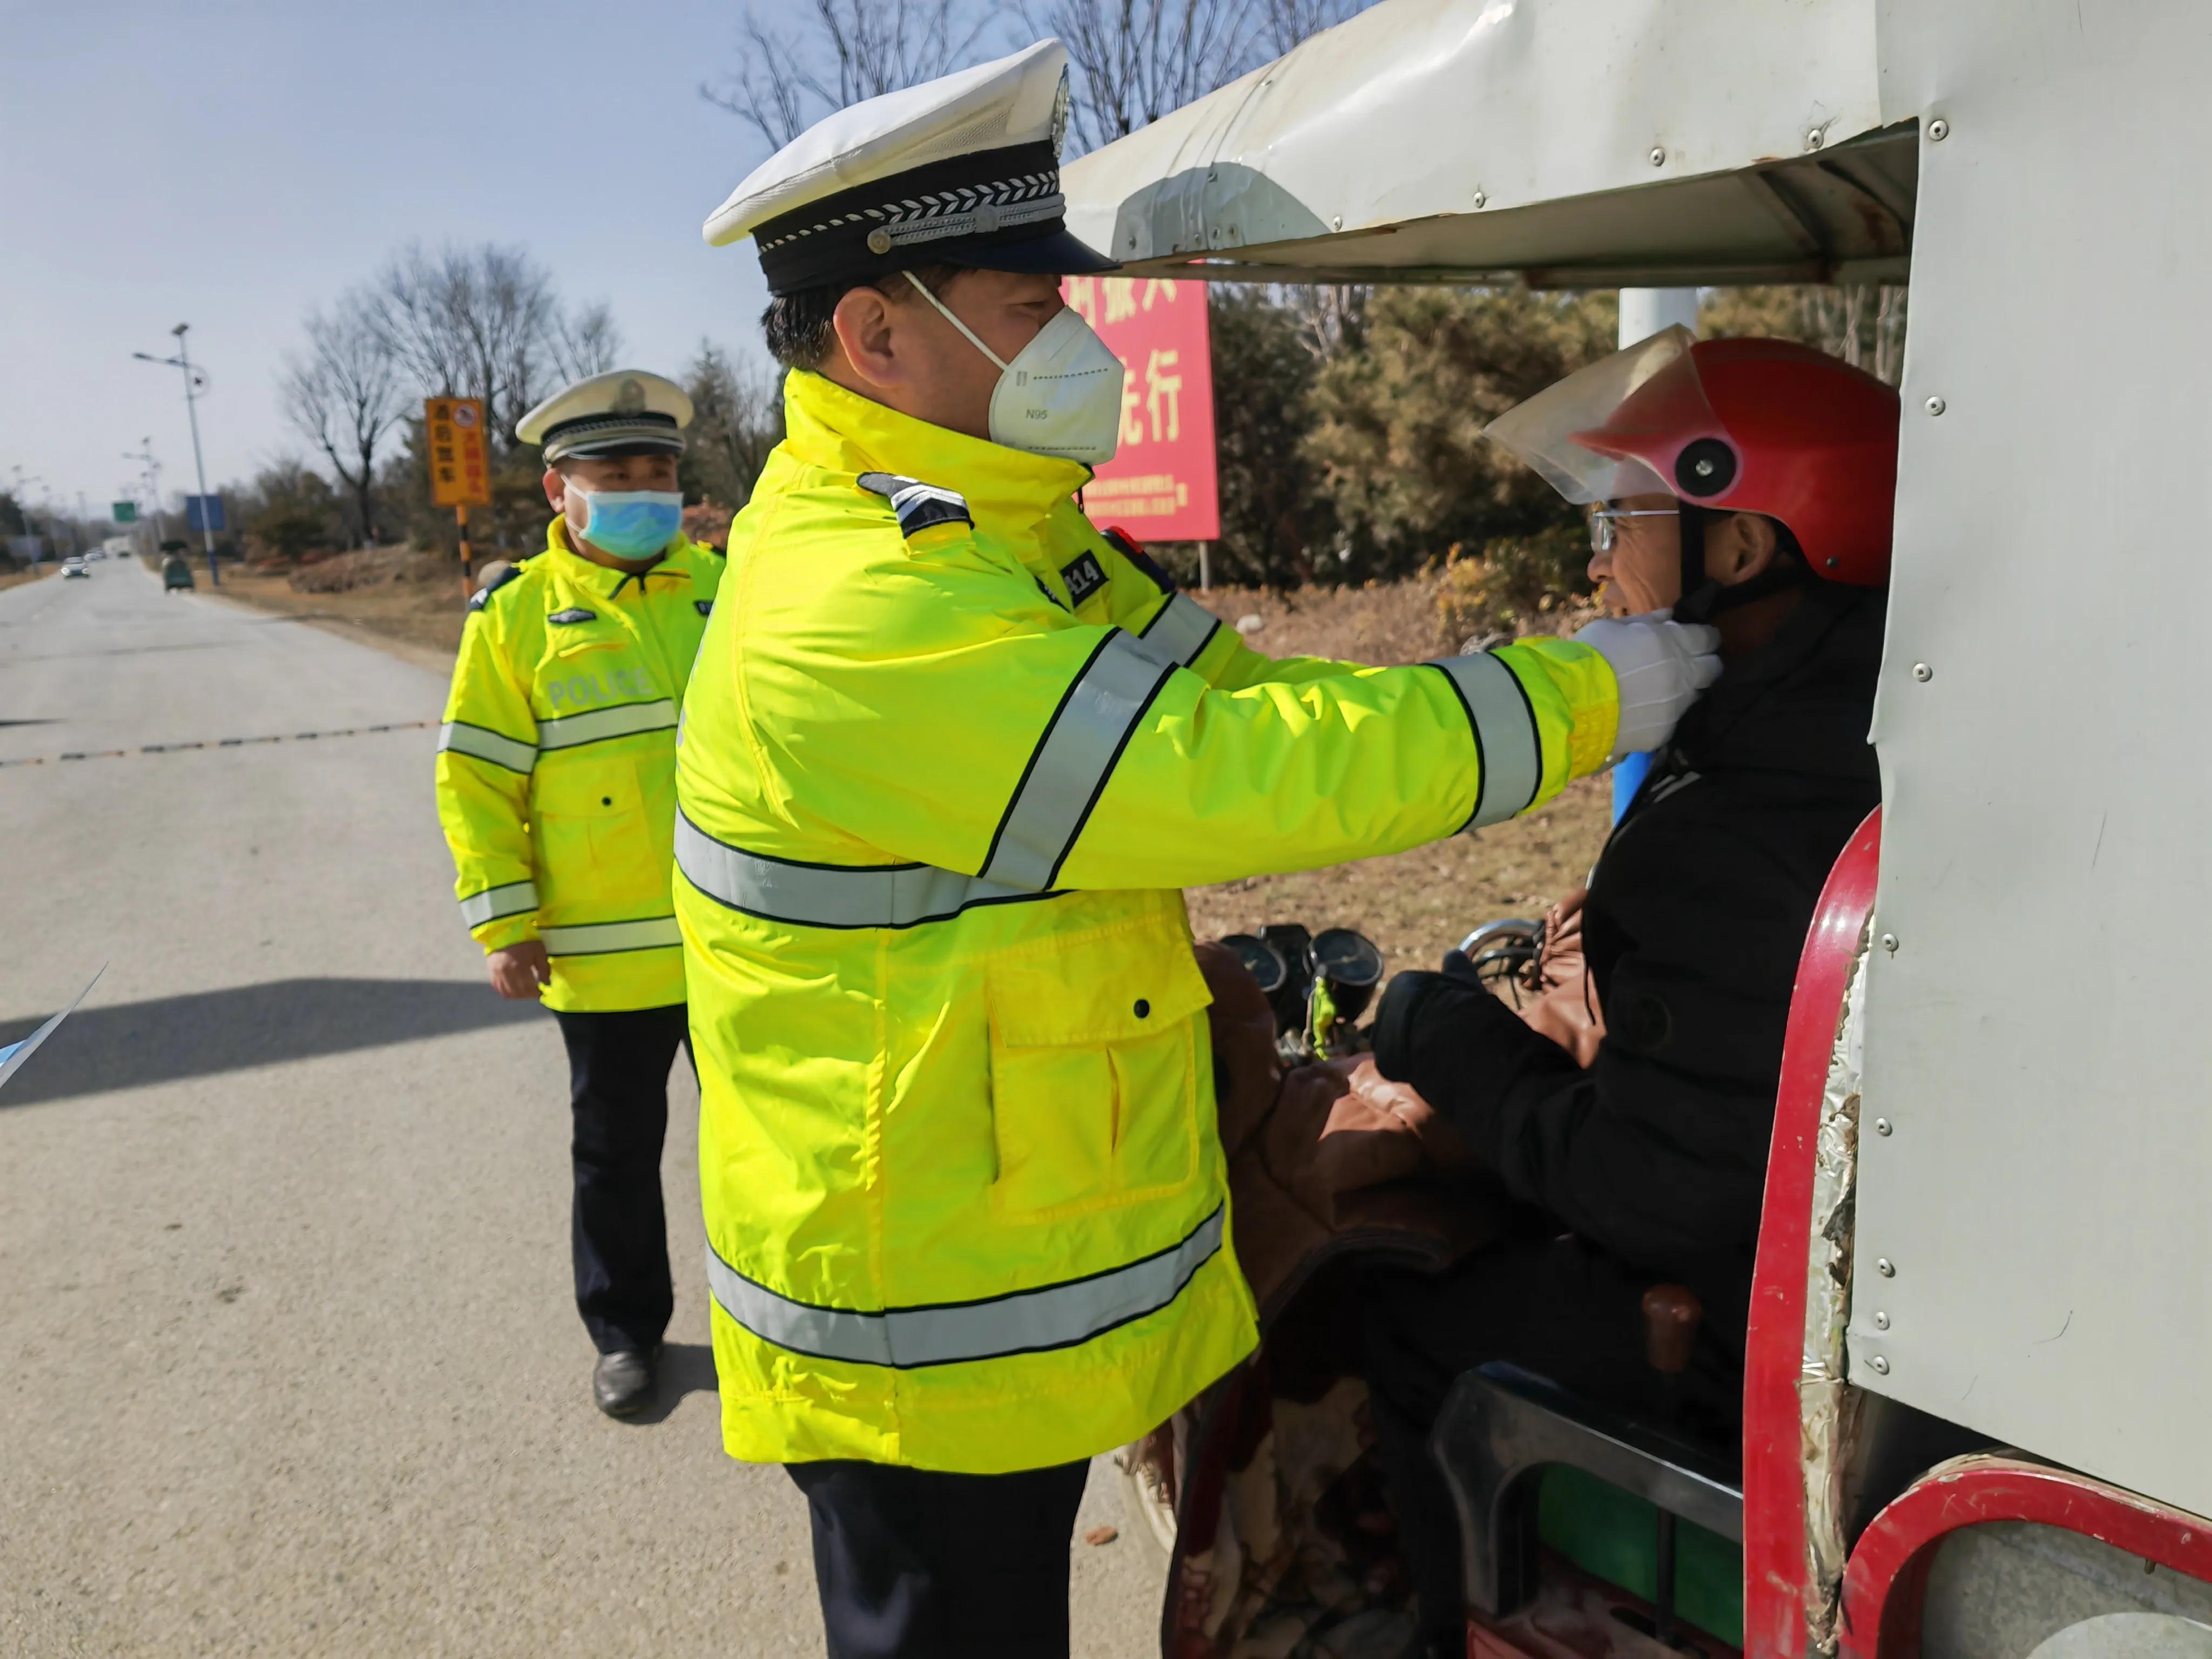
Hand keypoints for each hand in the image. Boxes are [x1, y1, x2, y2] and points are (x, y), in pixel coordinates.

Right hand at [487, 940, 549, 999]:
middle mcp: (506, 974)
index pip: (529, 989)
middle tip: (535, 993)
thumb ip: (544, 970)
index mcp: (519, 968)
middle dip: (528, 995)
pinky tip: (514, 989)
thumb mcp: (538, 952)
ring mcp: (497, 974)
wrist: (504, 931)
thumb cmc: (525, 941)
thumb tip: (547, 985)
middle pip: (518, 993)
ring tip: (526, 992)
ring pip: (508, 993)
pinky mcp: (491, 973)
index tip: (542, 992)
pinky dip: (507, 992)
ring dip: (518, 996)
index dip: (536, 993)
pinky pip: (499, 988)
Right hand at [1574, 610, 1721, 758]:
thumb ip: (1648, 621)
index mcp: (1674, 642)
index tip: (1696, 639)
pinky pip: (1670, 719)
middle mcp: (1684, 674)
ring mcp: (1676, 706)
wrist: (1573, 702)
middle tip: (1686, 664)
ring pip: (1694, 695)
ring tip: (1658, 690)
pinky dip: (1660, 713)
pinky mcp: (1664, 732)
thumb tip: (1669, 616)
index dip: (1704, 637)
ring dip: (1682, 689)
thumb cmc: (1591, 655)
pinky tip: (1640, 711)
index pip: (1708, 638)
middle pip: (1713, 668)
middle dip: (1704, 663)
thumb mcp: (1615, 626)